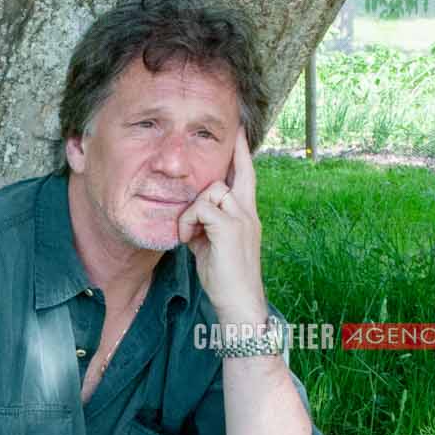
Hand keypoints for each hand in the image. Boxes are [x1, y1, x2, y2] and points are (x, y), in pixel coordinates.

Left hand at [178, 126, 268, 326]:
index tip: (239, 132)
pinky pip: (200, 208)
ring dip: (191, 210)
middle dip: (231, 157)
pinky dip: (187, 222)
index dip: (242, 154)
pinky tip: (186, 240)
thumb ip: (205, 228)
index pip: (246, 177)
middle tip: (224, 151)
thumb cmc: (225, 279)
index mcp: (246, 216)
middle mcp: (248, 212)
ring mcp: (241, 218)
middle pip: (235, 174)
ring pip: (211, 190)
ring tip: (187, 234)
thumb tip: (191, 220)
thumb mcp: (212, 247)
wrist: (239, 303)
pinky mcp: (229, 227)